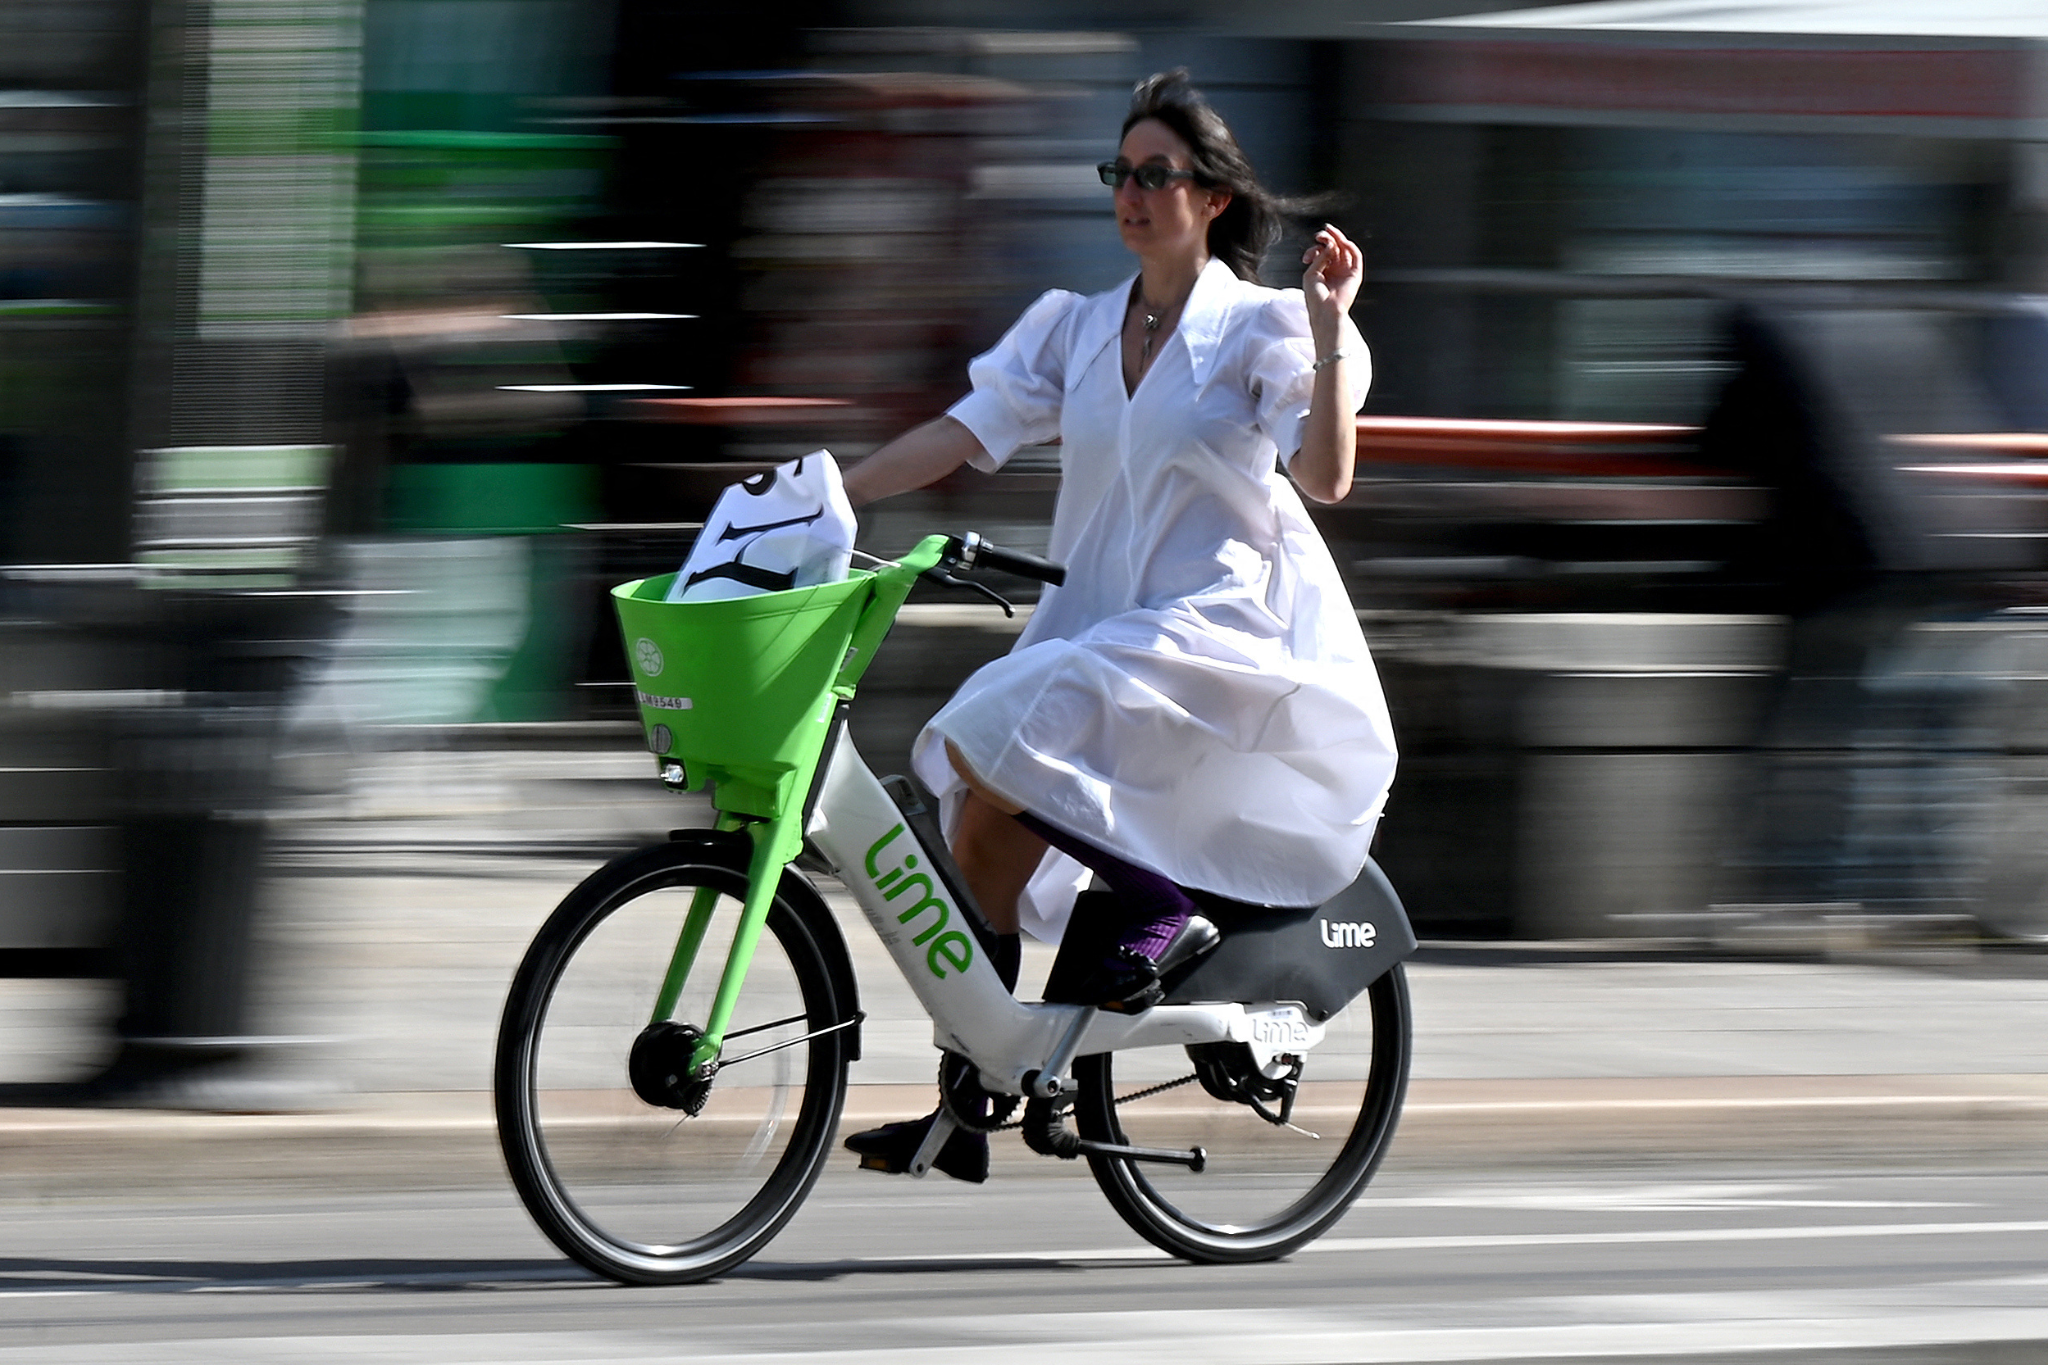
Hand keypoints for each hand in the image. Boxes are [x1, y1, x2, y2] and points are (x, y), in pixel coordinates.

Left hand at [1301, 224, 1363, 344]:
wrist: (1325, 311)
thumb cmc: (1315, 297)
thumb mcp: (1311, 273)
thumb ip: (1320, 257)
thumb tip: (1330, 244)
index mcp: (1323, 270)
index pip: (1323, 252)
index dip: (1316, 248)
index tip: (1308, 255)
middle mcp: (1335, 269)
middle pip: (1334, 247)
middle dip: (1328, 238)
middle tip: (1321, 233)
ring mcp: (1345, 271)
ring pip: (1345, 249)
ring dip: (1338, 239)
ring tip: (1329, 233)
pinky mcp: (1355, 274)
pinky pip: (1356, 256)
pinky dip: (1350, 247)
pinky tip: (1343, 242)